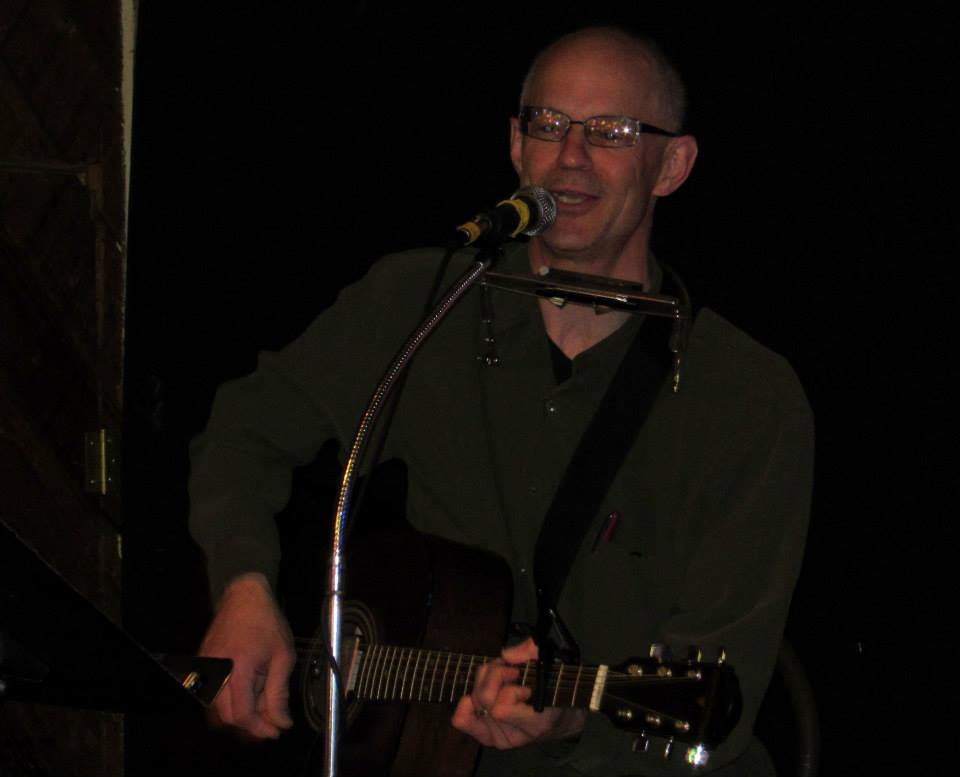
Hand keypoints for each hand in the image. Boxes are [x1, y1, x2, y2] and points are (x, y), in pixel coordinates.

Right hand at [198, 572, 295, 738]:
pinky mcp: (203, 666)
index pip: (241, 714)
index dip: (259, 728)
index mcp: (237, 669)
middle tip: (272, 723)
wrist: (244, 597)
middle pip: (226, 717)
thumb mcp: (282, 656)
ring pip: (216, 709)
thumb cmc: (267, 622)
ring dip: (238, 716)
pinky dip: (228, 703)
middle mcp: (216, 672)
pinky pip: (211, 695)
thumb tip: (281, 722)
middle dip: (250, 725)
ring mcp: (206, 669)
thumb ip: (279, 692)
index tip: (276, 731)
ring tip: (261, 711)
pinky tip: (247, 697)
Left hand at [451, 638, 585, 748]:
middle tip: (512, 671)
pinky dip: (469, 700)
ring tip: (503, 678)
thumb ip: (533, 654)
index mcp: (535, 723)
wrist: (562, 719)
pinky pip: (463, 719)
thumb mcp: (555, 666)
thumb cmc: (558, 690)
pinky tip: (486, 689)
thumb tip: (506, 655)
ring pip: (472, 702)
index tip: (523, 680)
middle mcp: (514, 735)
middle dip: (495, 675)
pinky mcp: (488, 737)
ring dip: (484, 681)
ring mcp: (499, 738)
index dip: (508, 688)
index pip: (500, 709)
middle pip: (483, 700)